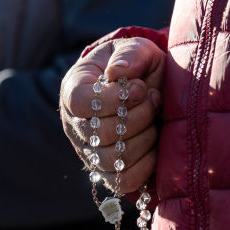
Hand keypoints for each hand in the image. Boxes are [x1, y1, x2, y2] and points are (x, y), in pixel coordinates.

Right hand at [60, 36, 164, 193]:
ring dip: (145, 138)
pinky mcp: (107, 172)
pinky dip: (145, 165)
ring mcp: (88, 152)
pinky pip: (124, 181)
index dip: (112, 99)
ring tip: (155, 119)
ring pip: (114, 159)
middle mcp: (74, 125)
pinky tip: (155, 144)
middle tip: (154, 98)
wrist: (147, 89)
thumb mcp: (136, 48)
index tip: (140, 88)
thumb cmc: (137, 66)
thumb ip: (129, 54)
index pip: (79, 102)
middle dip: (138, 116)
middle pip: (100, 133)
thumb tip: (117, 73)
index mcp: (73, 90)